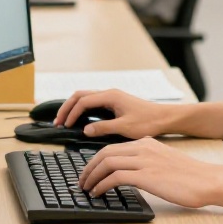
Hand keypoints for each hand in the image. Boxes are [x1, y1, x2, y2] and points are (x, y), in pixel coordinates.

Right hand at [56, 88, 178, 139]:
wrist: (164, 117)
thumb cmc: (148, 121)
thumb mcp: (125, 128)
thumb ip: (104, 128)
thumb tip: (85, 130)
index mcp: (110, 96)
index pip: (83, 101)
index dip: (71, 113)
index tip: (64, 125)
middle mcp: (109, 93)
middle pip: (80, 95)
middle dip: (67, 108)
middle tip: (58, 122)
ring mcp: (111, 97)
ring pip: (85, 97)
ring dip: (73, 108)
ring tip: (64, 121)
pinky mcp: (114, 103)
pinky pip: (92, 102)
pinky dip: (82, 109)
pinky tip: (79, 120)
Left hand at [78, 138, 222, 207]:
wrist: (208, 180)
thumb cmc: (191, 177)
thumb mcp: (165, 163)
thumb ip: (147, 163)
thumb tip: (131, 175)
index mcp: (147, 143)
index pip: (112, 148)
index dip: (96, 160)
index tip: (89, 172)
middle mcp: (143, 148)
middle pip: (104, 153)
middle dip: (88, 168)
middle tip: (81, 181)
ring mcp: (144, 161)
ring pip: (106, 163)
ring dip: (92, 177)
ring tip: (86, 189)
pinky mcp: (146, 175)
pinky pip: (115, 177)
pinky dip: (102, 185)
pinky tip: (99, 193)